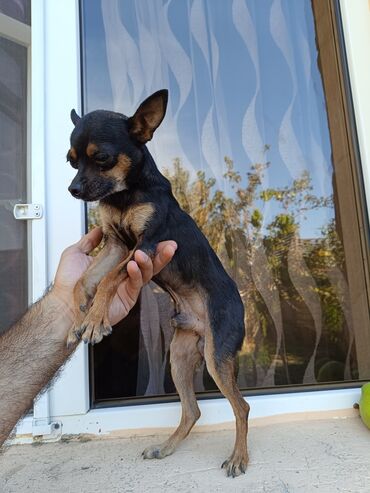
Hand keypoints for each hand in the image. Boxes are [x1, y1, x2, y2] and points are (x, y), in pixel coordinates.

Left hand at [53, 228, 176, 324]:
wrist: (62, 304)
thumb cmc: (67, 283)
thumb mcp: (76, 253)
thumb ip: (89, 240)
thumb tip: (99, 228)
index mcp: (115, 262)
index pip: (136, 250)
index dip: (148, 242)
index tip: (157, 232)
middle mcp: (123, 273)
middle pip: (148, 261)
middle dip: (161, 253)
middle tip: (170, 244)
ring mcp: (127, 285)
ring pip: (147, 272)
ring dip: (150, 261)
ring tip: (145, 252)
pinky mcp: (128, 298)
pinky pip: (137, 284)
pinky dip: (137, 274)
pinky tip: (134, 265)